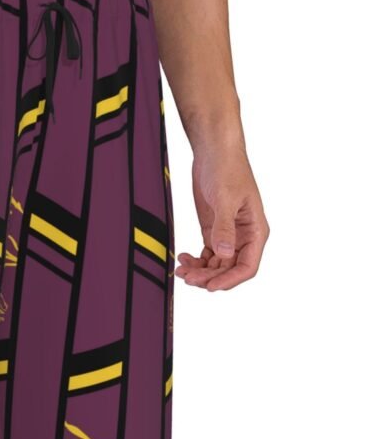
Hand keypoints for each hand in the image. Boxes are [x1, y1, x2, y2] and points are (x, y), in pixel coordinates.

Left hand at [175, 145, 268, 290]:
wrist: (214, 152)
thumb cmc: (227, 170)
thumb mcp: (226, 198)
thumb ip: (224, 227)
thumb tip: (225, 254)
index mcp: (256, 231)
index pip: (247, 267)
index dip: (229, 280)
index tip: (209, 286)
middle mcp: (244, 237)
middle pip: (229, 269)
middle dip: (209, 276)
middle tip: (187, 278)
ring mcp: (228, 235)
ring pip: (217, 264)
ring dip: (201, 271)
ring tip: (181, 270)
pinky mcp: (214, 229)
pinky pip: (208, 254)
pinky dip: (196, 260)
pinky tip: (183, 259)